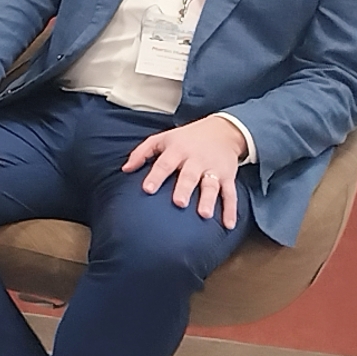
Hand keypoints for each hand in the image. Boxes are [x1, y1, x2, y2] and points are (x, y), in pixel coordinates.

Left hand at [122, 117, 245, 229]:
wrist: (222, 130)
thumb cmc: (185, 138)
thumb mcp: (162, 139)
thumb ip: (142, 152)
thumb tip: (125, 169)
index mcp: (178, 150)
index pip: (165, 163)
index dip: (156, 175)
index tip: (148, 189)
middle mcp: (196, 160)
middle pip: (190, 175)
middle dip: (184, 188)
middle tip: (179, 203)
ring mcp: (213, 169)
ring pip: (211, 185)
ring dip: (209, 200)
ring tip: (204, 214)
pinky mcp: (228, 177)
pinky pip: (230, 194)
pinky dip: (231, 210)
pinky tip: (228, 224)